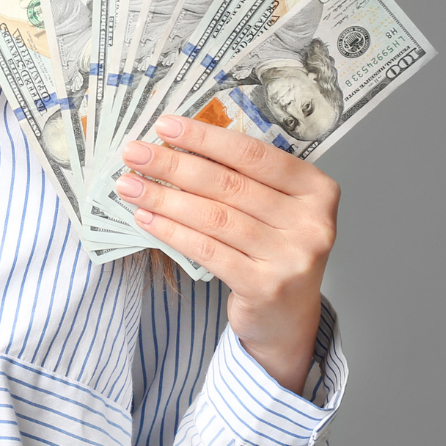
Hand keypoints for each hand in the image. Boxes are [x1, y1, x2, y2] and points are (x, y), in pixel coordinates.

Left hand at [115, 115, 338, 393]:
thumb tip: (178, 143)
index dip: (206, 138)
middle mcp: (311, 222)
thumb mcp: (273, 208)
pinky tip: (145, 219)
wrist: (289, 319)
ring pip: (214, 217)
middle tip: (134, 153)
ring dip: (164, 198)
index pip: (254, 154)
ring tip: (129, 185)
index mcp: (316, 190)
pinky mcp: (265, 286)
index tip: (165, 126)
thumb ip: (243, 177)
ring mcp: (290, 257)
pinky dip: (172, 232)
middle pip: (229, 184)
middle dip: (174, 165)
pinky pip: (208, 250)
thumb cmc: (273, 250)